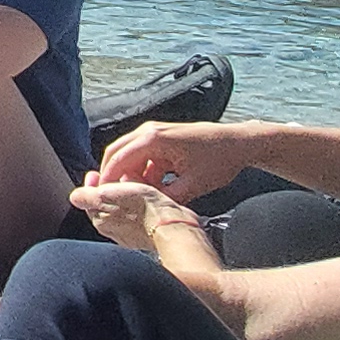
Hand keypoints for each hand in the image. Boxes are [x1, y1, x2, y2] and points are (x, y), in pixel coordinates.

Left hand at [71, 179, 213, 259]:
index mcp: (102, 222)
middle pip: (107, 203)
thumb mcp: (107, 196)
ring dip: (127, 192)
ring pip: (125, 206)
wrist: (174, 227)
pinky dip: (142, 200)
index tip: (97, 172)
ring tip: (133, 181)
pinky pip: (142, 211)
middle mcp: (115, 230)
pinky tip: (148, 193)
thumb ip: (87, 196)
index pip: (90, 200)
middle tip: (116, 174)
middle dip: (109, 187)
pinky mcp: (151, 231)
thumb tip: (74, 197)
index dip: (93, 183)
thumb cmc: (143, 211)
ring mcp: (134, 233)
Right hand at [92, 118, 247, 196]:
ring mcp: (154, 133)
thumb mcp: (193, 185)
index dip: (108, 181)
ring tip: (141, 197)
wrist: (238, 144)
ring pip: (129, 156)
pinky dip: (144, 173)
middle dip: (113, 177)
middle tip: (113, 199)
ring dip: (131, 176)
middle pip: (116, 154)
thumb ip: (166, 198)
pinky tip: (156, 189)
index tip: (102, 200)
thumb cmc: (218, 161)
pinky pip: (142, 157)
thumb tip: (145, 209)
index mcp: (153, 139)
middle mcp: (149, 131)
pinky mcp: (161, 139)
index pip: (118, 160)